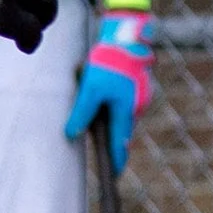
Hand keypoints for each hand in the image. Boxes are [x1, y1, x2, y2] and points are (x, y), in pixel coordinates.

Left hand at [66, 9, 154, 170]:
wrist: (125, 36)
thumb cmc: (107, 62)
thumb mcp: (90, 89)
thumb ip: (81, 113)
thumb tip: (71, 134)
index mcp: (125, 110)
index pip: (119, 143)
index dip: (117, 160)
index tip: (115, 175)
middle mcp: (137, 106)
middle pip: (121, 129)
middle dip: (111, 135)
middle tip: (102, 142)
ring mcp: (141, 96)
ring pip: (122, 114)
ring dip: (111, 115)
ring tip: (99, 106)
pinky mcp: (139, 86)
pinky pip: (125, 102)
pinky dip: (115, 103)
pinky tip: (107, 92)